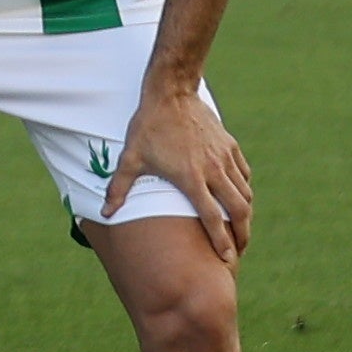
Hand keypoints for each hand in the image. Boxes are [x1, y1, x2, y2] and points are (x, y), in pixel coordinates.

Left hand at [100, 79, 252, 260]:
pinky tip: (239, 197)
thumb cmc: (148, 126)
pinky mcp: (231, 146)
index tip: (227, 259)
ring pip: (245, 194)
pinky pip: (244, 175)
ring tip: (241, 228)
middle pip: (239, 211)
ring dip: (245, 214)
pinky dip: (244, 190)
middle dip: (242, 234)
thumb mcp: (130, 158)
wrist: (171, 93)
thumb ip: (118, 188)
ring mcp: (225, 158)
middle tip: (239, 250)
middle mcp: (214, 171)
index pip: (212, 218)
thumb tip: (106, 213)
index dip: (221, 241)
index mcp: (191, 178)